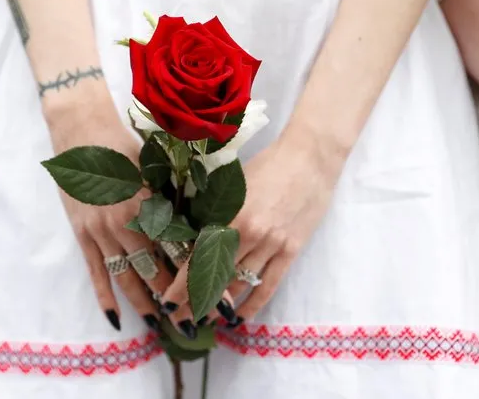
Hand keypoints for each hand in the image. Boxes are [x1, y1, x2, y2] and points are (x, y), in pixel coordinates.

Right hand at [47, 103, 173, 333]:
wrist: (81, 130)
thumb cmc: (124, 146)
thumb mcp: (154, 169)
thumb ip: (171, 200)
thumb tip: (195, 226)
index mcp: (149, 204)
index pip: (177, 248)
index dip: (196, 272)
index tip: (214, 292)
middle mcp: (126, 222)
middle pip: (155, 269)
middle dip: (175, 296)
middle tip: (193, 320)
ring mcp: (101, 231)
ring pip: (126, 277)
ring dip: (145, 304)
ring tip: (161, 326)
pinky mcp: (83, 235)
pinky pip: (95, 273)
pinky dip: (105, 298)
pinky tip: (116, 320)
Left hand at [159, 135, 337, 328]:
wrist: (310, 157)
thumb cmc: (267, 164)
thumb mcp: (233, 184)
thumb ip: (215, 211)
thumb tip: (193, 236)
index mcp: (229, 214)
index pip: (199, 257)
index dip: (182, 284)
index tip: (168, 302)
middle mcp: (248, 234)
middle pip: (216, 276)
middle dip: (195, 301)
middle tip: (180, 319)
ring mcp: (272, 244)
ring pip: (240, 284)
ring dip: (220, 306)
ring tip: (203, 321)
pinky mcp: (291, 250)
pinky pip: (268, 285)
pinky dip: (252, 304)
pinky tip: (238, 318)